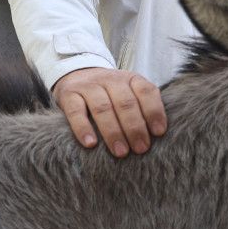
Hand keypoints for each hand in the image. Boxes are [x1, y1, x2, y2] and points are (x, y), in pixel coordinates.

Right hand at [52, 67, 166, 156]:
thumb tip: (157, 136)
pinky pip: (75, 112)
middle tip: (141, 148)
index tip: (159, 133)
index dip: (154, 111)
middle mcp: (111, 79)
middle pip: (125, 103)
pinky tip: (90, 144)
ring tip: (121, 152)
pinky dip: (83, 128)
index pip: (146, 91)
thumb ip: (142, 109)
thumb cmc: (110, 94)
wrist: (76, 76)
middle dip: (135, 128)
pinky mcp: (69, 95)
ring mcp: (88, 86)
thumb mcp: (129, 94)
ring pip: (102, 108)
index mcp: (131, 79)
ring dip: (113, 132)